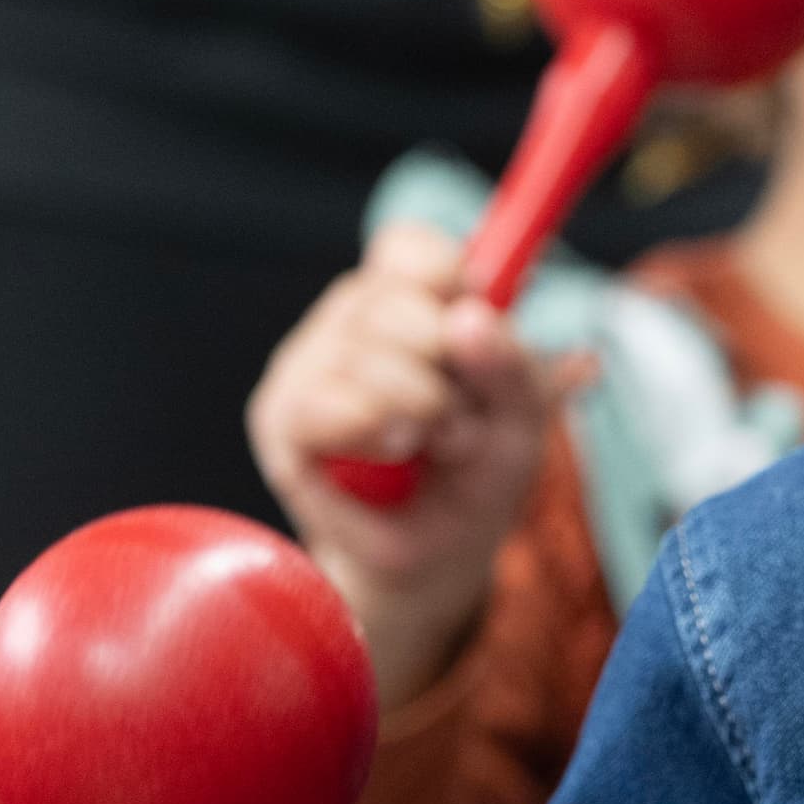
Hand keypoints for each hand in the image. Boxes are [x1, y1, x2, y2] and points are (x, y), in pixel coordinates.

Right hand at [248, 223, 576, 709]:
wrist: (436, 555)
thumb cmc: (477, 474)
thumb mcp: (522, 419)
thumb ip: (512, 365)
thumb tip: (470, 318)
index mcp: (408, 300)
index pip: (407, 248)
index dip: (445, 275)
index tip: (471, 322)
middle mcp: (350, 321)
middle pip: (389, 297)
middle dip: (444, 361)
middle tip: (462, 414)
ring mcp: (307, 364)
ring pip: (359, 353)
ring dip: (420, 408)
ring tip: (436, 444)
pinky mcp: (280, 418)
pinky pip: (316, 406)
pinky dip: (370, 429)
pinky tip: (395, 451)